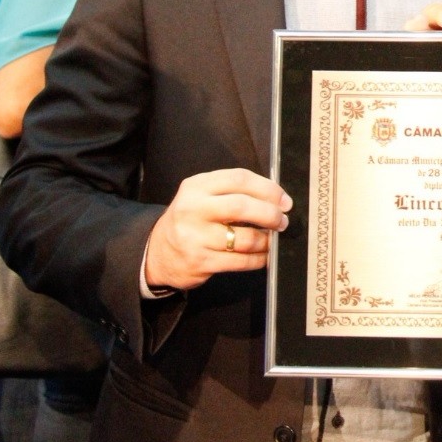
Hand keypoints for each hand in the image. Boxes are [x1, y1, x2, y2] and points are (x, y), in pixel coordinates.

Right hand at [143, 168, 292, 290]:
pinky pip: (240, 261)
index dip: (268, 188)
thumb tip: (276, 199)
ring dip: (266, 240)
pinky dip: (259, 259)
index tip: (283, 199)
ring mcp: (195, 237)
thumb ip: (232, 192)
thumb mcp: (202, 196)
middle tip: (283, 221)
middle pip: (242, 207)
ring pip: (244, 238)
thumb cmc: (190, 220)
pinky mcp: (200, 262)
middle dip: (270, 214)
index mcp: (196, 186)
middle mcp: (193, 209)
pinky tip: (264, 256)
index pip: (239, 179)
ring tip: (273, 239)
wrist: (157, 253)